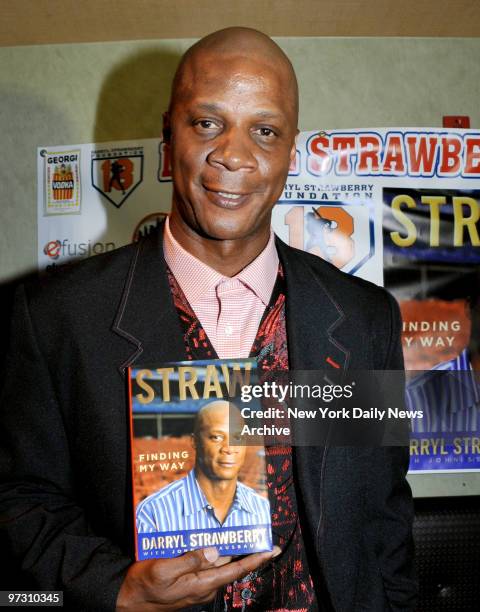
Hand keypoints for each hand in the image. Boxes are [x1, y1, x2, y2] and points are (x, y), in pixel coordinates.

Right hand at [116, 546, 279, 610]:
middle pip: (230, 565)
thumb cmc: (143, 586)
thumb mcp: (164, 570)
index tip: (272, 550)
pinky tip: (210, 539)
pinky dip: (212, 552)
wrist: (127, 601)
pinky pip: (205, 565)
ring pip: (218, 564)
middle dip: (244, 549)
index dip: (255, 560)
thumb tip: (213, 550)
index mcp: (201, 584)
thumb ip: (189, 559)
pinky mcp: (189, 583)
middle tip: (256, 532)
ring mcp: (197, 586)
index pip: (236, 570)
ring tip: (238, 531)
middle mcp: (204, 586)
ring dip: (227, 548)